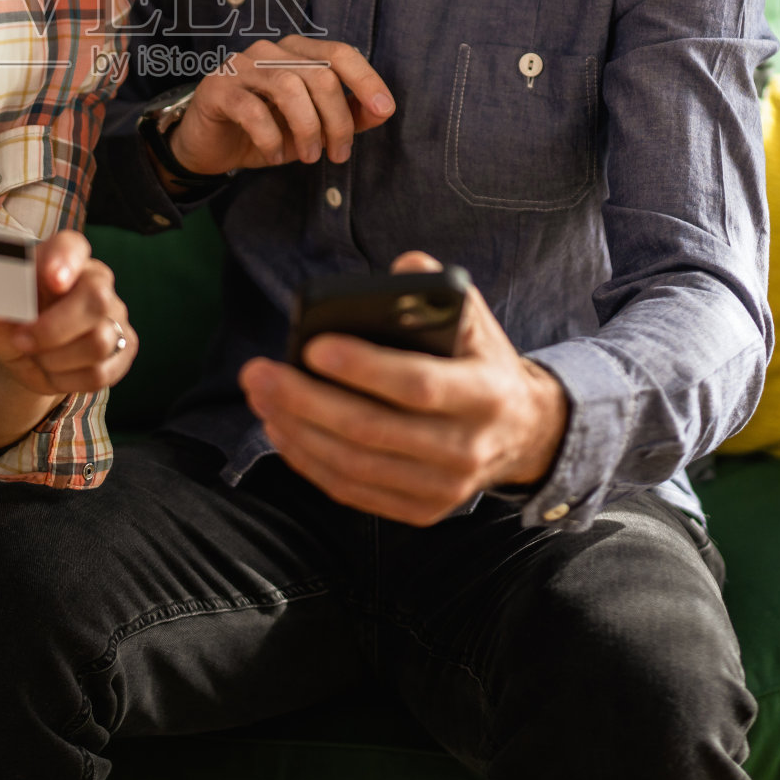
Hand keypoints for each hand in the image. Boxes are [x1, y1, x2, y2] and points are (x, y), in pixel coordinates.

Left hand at [0, 230, 136, 398]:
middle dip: (53, 329)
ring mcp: (115, 314)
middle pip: (96, 299)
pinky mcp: (124, 347)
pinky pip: (101, 372)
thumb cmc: (8, 319)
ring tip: (37, 355)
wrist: (24, 351)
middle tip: (21, 340)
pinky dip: (68, 379)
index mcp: (61, 258)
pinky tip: (54, 370)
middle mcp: (96, 280)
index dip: (64, 260)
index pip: (70, 246)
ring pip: (99, 341)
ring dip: (56, 359)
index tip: (51, 279)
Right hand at [167, 35, 394, 175]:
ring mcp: (241, 65)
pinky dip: (271, 139)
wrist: (210, 145)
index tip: (384, 110)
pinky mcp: (217, 88)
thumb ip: (348, 115)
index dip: (366, 79)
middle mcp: (270, 50)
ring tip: (309, 157)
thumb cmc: (266, 130)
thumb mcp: (314, 126)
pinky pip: (253, 111)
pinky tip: (274, 156)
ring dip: (307, 129)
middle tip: (338, 155)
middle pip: (320, 75)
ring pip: (289, 87)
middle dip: (338, 120)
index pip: (340, 53)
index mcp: (297, 51)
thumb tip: (383, 109)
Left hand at [239, 252, 568, 526]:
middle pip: (371, 430)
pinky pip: (353, 490)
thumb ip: (438, 288)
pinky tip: (280, 429)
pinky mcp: (421, 510)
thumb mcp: (475, 320)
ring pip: (354, 464)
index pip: (417, 385)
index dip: (363, 368)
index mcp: (484, 393)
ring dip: (296, 430)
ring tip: (259, 396)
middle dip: (304, 400)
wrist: (522, 432)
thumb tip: (399, 269)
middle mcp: (466, 447)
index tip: (312, 347)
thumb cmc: (480, 362)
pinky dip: (309, 461)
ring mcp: (443, 487)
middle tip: (257, 372)